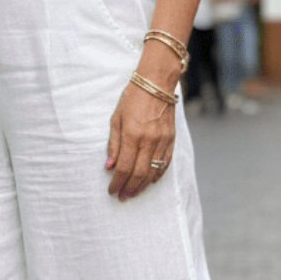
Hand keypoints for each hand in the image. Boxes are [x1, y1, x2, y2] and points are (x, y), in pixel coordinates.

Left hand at [105, 77, 175, 201]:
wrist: (156, 83)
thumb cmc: (132, 98)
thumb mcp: (116, 118)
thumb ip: (113, 143)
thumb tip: (109, 166)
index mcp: (132, 134)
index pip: (123, 167)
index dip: (117, 182)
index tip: (112, 190)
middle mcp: (149, 140)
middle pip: (138, 173)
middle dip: (129, 188)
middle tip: (122, 196)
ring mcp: (162, 140)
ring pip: (153, 171)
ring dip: (142, 185)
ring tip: (134, 192)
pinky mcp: (171, 139)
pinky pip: (165, 163)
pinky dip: (157, 175)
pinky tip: (150, 181)